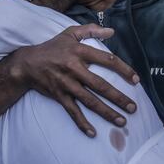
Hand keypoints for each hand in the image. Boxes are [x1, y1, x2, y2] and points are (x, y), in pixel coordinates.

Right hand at [10, 24, 138, 136]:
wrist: (27, 63)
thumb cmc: (52, 47)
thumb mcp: (70, 33)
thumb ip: (91, 30)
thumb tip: (111, 31)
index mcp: (79, 52)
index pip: (107, 60)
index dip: (123, 70)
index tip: (136, 80)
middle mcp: (74, 68)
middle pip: (100, 85)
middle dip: (118, 98)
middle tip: (133, 108)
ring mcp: (66, 84)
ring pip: (89, 101)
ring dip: (106, 112)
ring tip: (122, 121)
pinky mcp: (59, 95)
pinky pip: (72, 111)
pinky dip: (82, 123)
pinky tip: (92, 133)